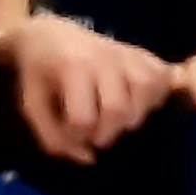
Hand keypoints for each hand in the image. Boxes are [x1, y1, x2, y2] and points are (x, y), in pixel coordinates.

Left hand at [8, 13, 174, 157]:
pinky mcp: (143, 54)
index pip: (83, 118)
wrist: (51, 36)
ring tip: (119, 120)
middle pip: (118, 107)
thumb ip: (54, 138)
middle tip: (95, 133)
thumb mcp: (33, 106)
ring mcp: (127, 53)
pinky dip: (155, 96)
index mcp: (72, 67)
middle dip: (106, 132)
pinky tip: (139, 103)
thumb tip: (89, 158)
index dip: (76, 137)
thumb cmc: (41, 74)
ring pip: (147, 88)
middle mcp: (103, 57)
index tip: (71, 134)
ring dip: (135, 114)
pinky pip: (162, 77)